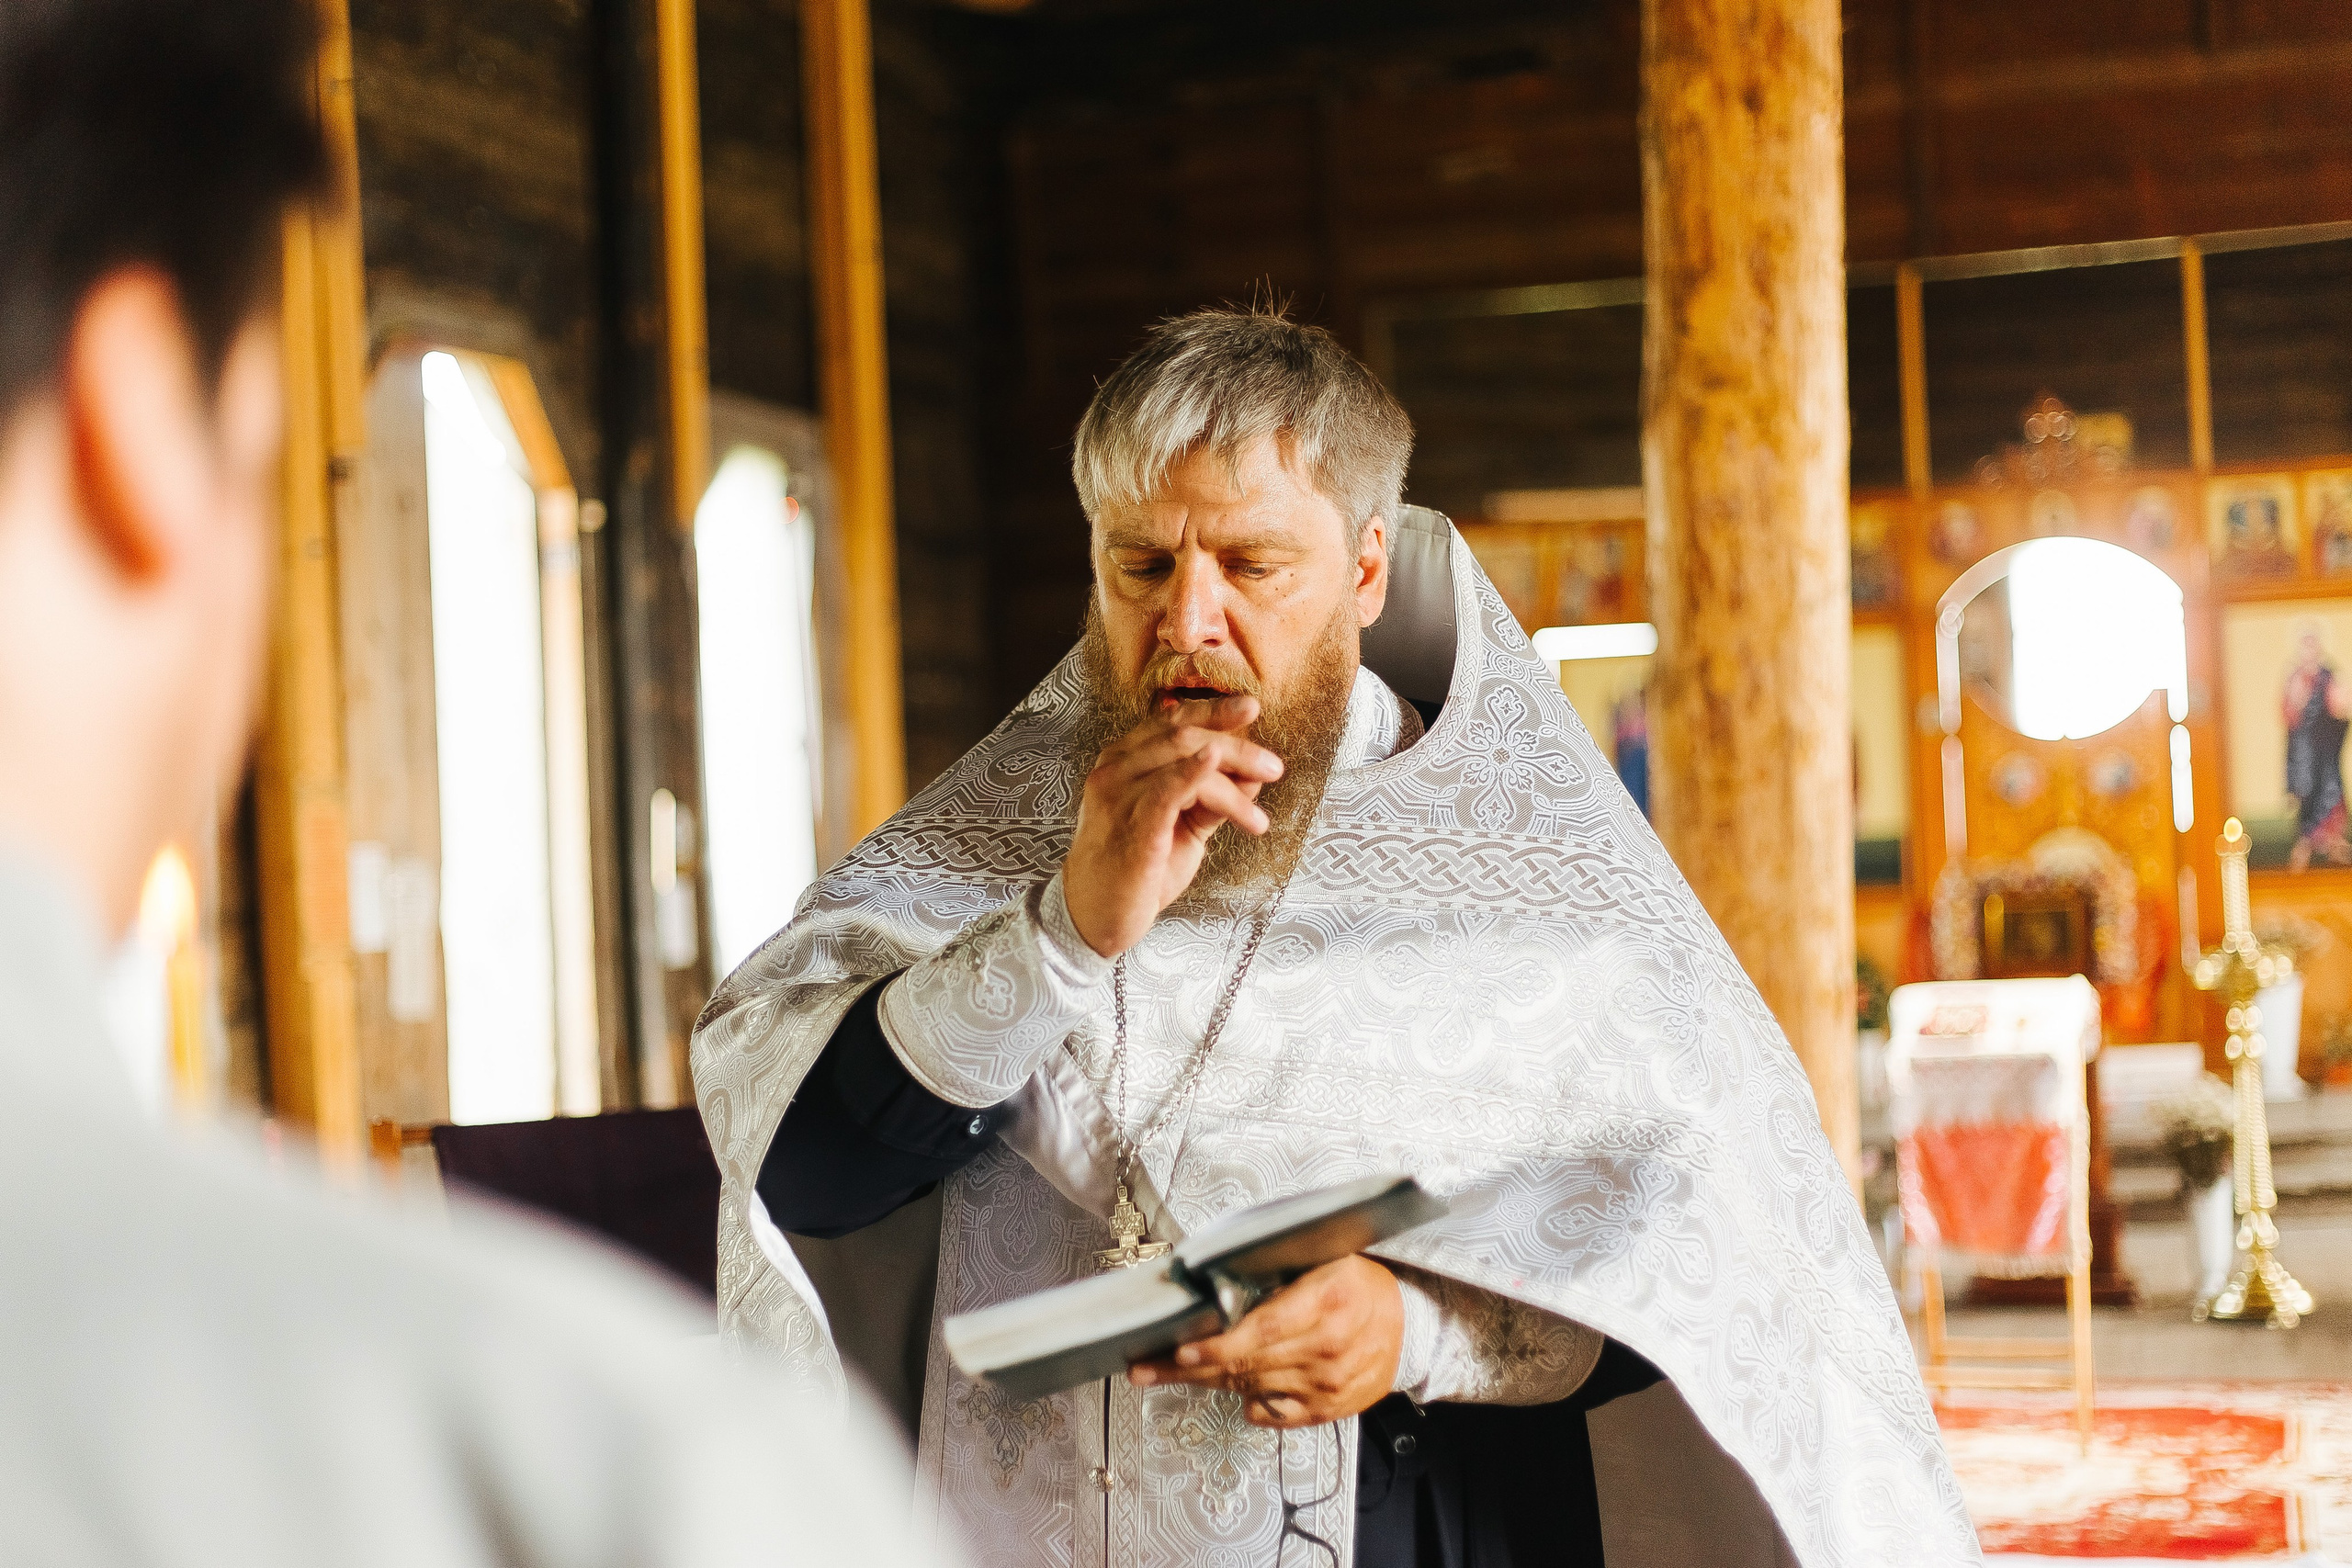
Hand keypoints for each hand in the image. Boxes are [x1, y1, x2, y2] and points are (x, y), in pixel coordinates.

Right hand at [1061, 694, 1284, 957]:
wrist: (1097, 918)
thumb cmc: (1135, 871)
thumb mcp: (1180, 826)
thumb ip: (1210, 798)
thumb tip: (1252, 775)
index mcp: (1123, 761)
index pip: (1171, 722)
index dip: (1213, 710)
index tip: (1250, 707)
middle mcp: (1115, 770)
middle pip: (1182, 734)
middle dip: (1236, 746)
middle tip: (1273, 767)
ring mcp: (1118, 796)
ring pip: (1182, 757)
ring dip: (1233, 777)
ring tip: (1258, 811)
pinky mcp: (1130, 826)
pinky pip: (1166, 789)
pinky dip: (1194, 772)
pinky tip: (1215, 765)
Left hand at [1126, 1256, 1402, 1427]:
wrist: (1409, 1323)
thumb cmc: (1359, 1285)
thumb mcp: (1325, 1259)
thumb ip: (1278, 1273)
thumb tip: (1219, 1279)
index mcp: (1326, 1304)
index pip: (1261, 1332)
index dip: (1217, 1346)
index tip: (1182, 1348)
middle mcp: (1327, 1350)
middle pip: (1245, 1364)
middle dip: (1189, 1366)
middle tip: (1147, 1366)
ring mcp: (1326, 1386)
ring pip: (1251, 1388)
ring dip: (1207, 1382)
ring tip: (1169, 1372)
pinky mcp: (1326, 1410)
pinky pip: (1273, 1414)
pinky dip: (1247, 1402)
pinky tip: (1228, 1390)